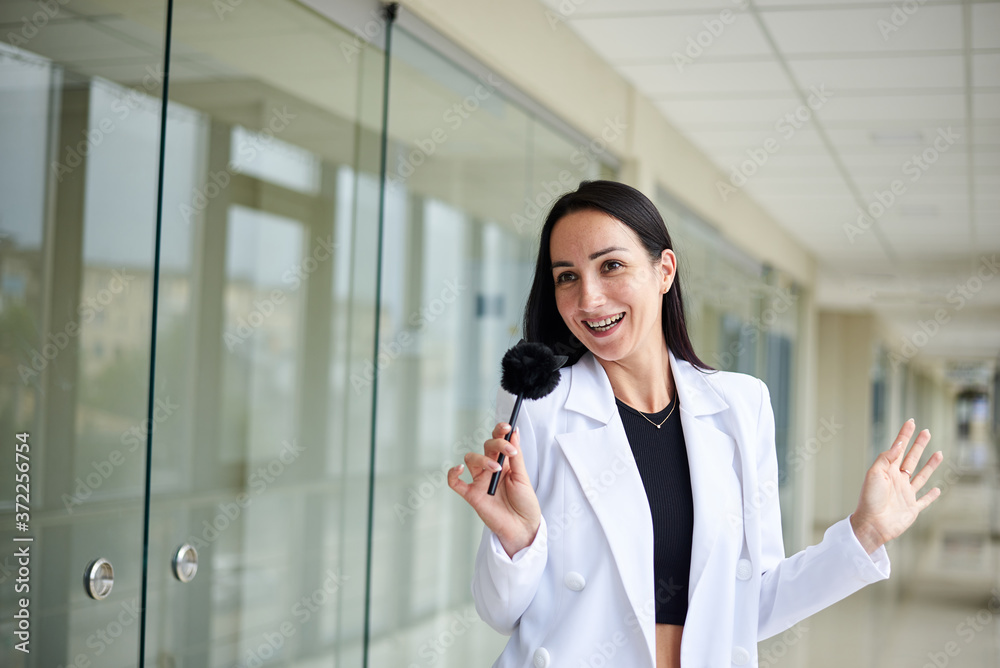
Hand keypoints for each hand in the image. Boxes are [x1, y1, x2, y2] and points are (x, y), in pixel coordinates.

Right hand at [448, 422, 540, 557]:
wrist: (523, 527)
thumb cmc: (525, 503)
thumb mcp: (523, 477)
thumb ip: (516, 456)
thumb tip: (514, 432)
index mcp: (504, 463)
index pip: (498, 441)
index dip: (500, 431)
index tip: (507, 427)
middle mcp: (490, 469)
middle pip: (485, 447)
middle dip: (497, 444)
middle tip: (509, 451)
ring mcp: (480, 481)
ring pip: (471, 459)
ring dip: (483, 459)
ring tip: (497, 469)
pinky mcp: (471, 495)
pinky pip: (455, 483)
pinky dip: (453, 474)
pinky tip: (458, 469)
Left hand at [851, 419, 943, 553]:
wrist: (872, 524)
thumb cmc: (869, 499)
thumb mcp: (874, 474)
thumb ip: (886, 458)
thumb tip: (898, 444)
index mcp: (888, 471)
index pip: (898, 448)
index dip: (904, 435)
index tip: (911, 422)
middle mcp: (898, 480)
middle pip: (911, 458)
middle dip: (919, 445)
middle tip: (927, 431)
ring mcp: (906, 494)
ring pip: (921, 476)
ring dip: (930, 465)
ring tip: (938, 453)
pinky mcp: (912, 508)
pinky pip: (924, 500)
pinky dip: (931, 496)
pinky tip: (937, 489)